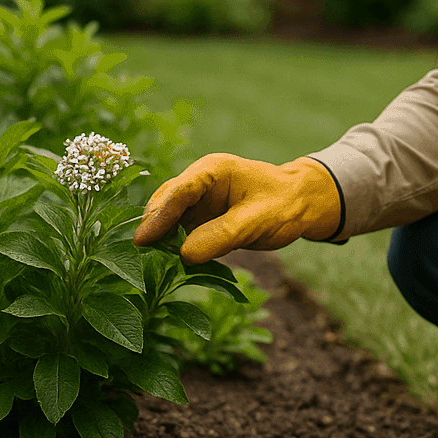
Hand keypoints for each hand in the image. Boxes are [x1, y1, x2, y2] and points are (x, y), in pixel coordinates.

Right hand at [132, 153, 341, 262]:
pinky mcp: (201, 219)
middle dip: (151, 229)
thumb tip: (183, 254)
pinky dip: (171, 247)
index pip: (178, 191)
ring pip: (168, 220)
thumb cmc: (284, 205)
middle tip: (134, 258)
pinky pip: (180, 233)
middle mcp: (199, 182)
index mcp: (212, 171)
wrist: (302, 204)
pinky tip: (163, 266)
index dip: (158, 216)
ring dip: (158, 241)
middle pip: (165, 204)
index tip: (141, 240)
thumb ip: (221, 235)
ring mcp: (198, 201)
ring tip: (143, 266)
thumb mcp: (256, 221)